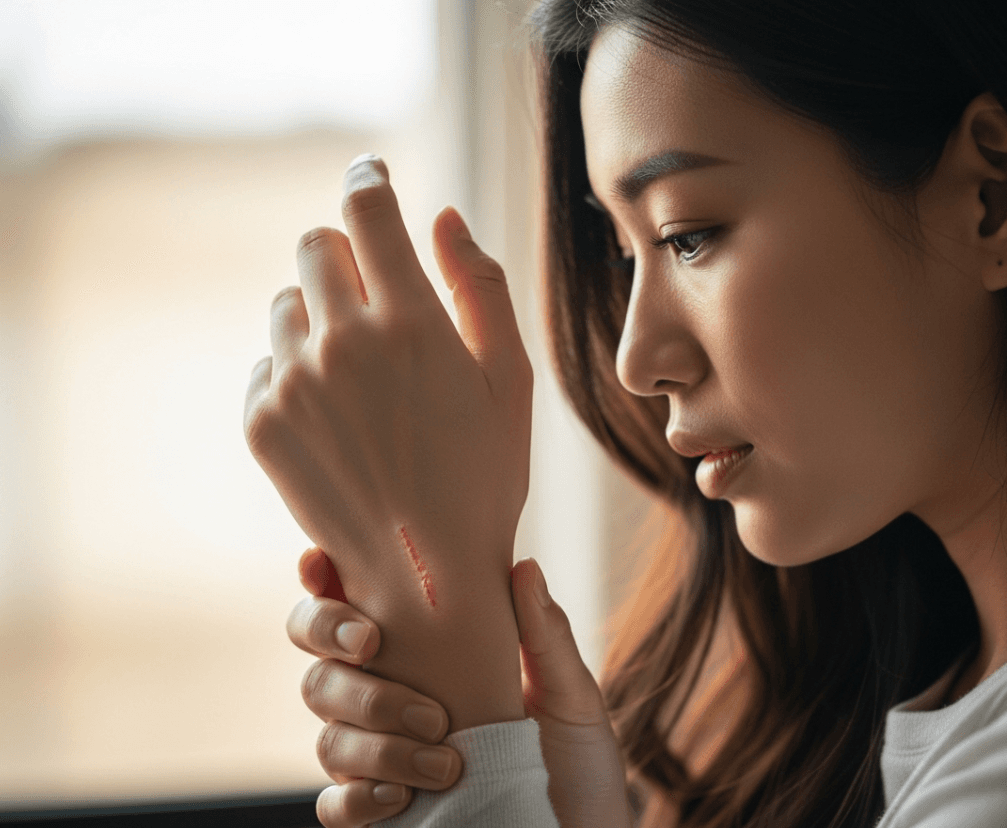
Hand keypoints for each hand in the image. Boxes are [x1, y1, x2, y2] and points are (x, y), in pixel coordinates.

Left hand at [243, 154, 533, 613]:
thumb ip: (480, 285)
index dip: (369, 177)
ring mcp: (293, 383)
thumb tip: (442, 215)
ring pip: (289, 302)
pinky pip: (268, 361)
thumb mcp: (510, 378)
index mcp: (410, 320)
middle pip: (317, 243)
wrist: (425, 571)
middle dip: (349, 255)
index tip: (371, 174)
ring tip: (364, 374)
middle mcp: (342, 342)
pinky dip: (297, 370)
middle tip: (381, 299)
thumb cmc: (484, 473)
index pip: (367, 206)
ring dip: (322, 314)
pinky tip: (340, 416)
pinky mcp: (263, 422)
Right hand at [292, 548, 634, 827]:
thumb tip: (524, 567)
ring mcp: (378, 759)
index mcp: (424, 655)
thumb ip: (544, 635)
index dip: (319, 583)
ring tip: (447, 756)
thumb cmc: (575, 757)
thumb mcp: (570, 694)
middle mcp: (387, 701)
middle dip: (334, 648)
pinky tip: (403, 795)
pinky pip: (336, 803)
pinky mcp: (381, 813)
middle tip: (376, 646)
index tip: (322, 566)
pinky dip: (361, 796)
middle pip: (320, 666)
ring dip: (378, 739)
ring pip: (329, 734)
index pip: (349, 609)